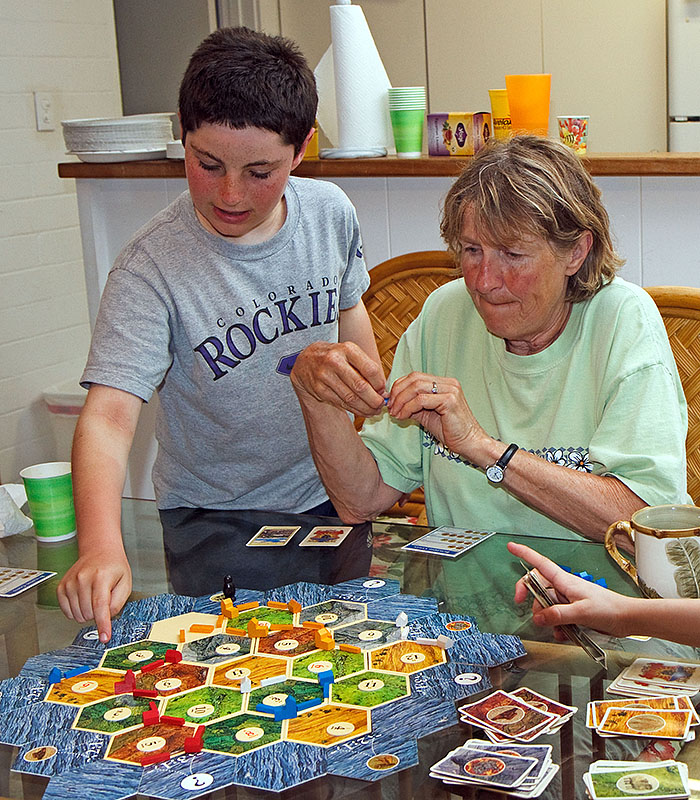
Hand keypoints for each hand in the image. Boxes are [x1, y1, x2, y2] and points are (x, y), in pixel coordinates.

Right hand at [57, 552, 131, 642]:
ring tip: (94, 595)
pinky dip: (76, 611)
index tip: (104, 637)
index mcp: (101, 577)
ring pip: (77, 615)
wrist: (99, 551)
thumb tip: (106, 617)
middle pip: (89, 614)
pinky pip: (67, 612)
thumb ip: (118, 602)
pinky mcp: (61, 587)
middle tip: (104, 598)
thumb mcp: (125, 582)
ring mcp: (70, 583)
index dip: (103, 624)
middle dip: (98, 613)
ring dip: (87, 612)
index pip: (101, 606)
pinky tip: (83, 598)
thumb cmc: (114, 567)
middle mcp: (83, 579)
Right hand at [291, 341, 386, 416]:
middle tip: (381, 405)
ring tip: (374, 411)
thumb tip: (382, 391)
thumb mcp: (351, 354)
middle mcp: (335, 361)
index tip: (383, 391)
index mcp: (347, 349)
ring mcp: (325, 376)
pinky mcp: (319, 389)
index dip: (380, 384)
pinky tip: (362, 411)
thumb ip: (367, 369)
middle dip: (374, 400)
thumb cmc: (335, 357)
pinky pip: (341, 403)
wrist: (307, 360)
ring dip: (366, 408)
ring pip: (351, 398)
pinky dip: (355, 410)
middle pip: (360, 386)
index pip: (370, 369)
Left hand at [387, 372, 487, 458]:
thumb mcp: (426, 414)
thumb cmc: (449, 430)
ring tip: (396, 414)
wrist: (469, 442)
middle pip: (414, 378)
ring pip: (416, 388)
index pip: (415, 376)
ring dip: (401, 401)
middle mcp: (448, 383)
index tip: (390, 401)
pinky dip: (408, 408)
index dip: (399, 386)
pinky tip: (403, 416)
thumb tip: (393, 402)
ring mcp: (450, 390)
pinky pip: (421, 400)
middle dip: (398, 393)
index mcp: (444, 383)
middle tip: (390, 407)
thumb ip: (412, 405)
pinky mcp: (450, 400)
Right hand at [508, 541, 631, 637]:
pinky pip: (557, 616)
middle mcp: (564, 587)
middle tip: (532, 615)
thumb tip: (538, 618)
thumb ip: (558, 615)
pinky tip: (565, 634)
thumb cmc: (610, 608)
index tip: (511, 547)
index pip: (540, 564)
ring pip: (547, 605)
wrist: (627, 618)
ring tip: (559, 630)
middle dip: (534, 603)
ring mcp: (568, 599)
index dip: (524, 554)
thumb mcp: (581, 612)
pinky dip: (557, 626)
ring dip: (548, 619)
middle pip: (538, 588)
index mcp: (565, 581)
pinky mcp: (573, 610)